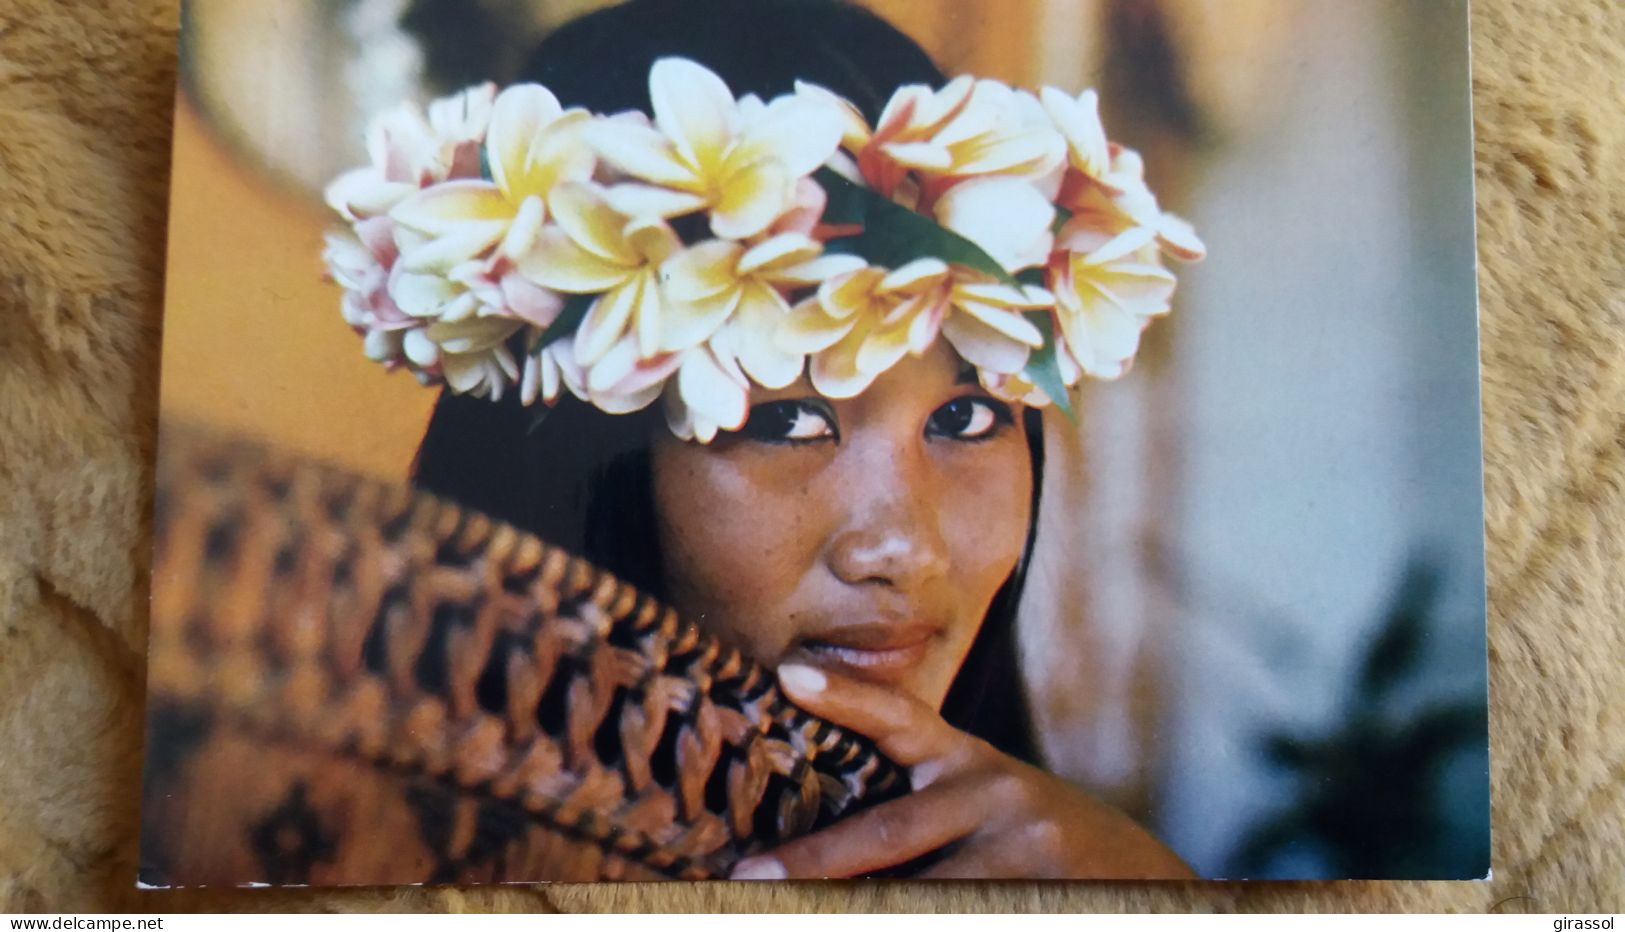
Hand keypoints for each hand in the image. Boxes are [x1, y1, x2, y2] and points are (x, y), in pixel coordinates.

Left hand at [729, 663, 1195, 879]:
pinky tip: (871, 925)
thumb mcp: (994, 808)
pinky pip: (959, 917)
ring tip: (792, 914)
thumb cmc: (1047, 850)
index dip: (845, 698)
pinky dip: (917, 922)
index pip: (903, 720)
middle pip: (888, 836)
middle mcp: (998, 795)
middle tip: (747, 881)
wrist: (1152, 890)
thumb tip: (825, 853)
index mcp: (974, 764)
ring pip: (918, 897)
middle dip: (812, 866)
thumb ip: (927, 805)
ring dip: (861, 910)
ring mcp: (1026, 852)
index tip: (786, 673)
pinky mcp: (1044, 898)